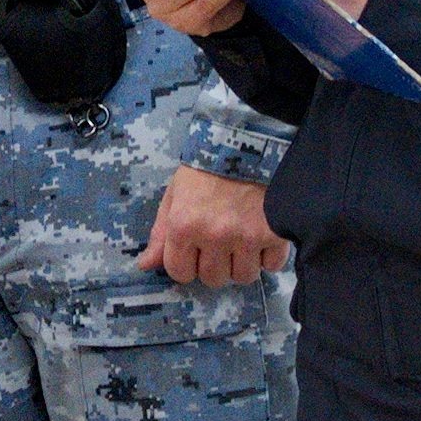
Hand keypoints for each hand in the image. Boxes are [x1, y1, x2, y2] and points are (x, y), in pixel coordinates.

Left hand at [142, 165, 286, 286]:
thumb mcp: (176, 195)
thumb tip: (145, 265)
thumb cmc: (207, 168)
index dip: (187, 264)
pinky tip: (263, 238)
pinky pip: (272, 266)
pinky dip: (269, 257)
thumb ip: (161, 233)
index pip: (180, 273)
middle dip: (215, 266)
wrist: (248, 142)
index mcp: (184, 225)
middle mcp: (214, 235)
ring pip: (243, 277)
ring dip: (242, 264)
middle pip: (213, 279)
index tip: (195, 252)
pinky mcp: (275, 233)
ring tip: (243, 242)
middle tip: (221, 244)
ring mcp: (247, 236)